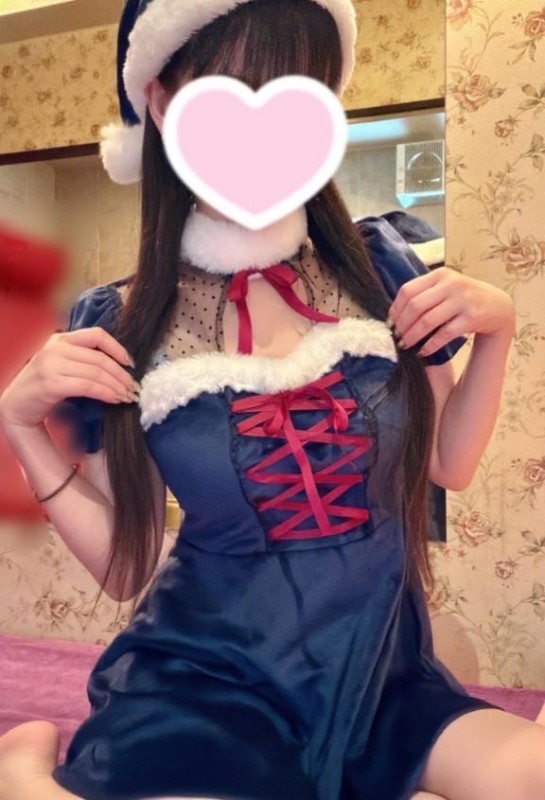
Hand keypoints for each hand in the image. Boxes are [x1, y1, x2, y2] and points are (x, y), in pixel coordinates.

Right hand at [0, 328, 139, 429]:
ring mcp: (51, 365)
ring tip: (128, 397)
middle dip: (122, 375)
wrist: (16, 407)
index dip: (118, 348)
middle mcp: (55, 348)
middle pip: (100, 358)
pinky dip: (105, 393)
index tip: (131, 364)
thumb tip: (119, 366)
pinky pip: (87, 386)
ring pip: (96, 373)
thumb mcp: (62, 365)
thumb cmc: (44, 388)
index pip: (96, 335)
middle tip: (134, 389)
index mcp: (60, 340)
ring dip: (117, 386)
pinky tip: (114, 400)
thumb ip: (82, 359)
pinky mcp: (51, 384)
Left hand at [387, 267, 515, 357]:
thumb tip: (393, 314)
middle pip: (415, 306)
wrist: (498, 307)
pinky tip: (422, 352)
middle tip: (396, 337)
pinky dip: (430, 345)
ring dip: (412, 336)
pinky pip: (444, 334)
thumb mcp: (446, 287)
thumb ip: (424, 294)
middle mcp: (452, 284)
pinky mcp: (471, 318)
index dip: (395, 309)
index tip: (390, 323)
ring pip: (427, 321)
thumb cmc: (465, 299)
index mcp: (440, 275)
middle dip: (402, 325)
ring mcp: (463, 300)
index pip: (408, 290)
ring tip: (405, 346)